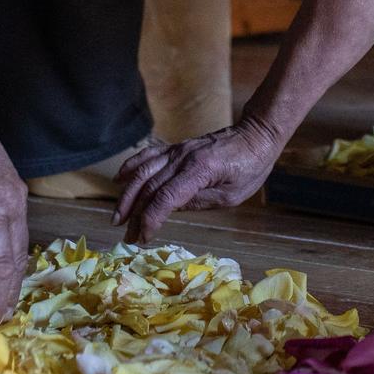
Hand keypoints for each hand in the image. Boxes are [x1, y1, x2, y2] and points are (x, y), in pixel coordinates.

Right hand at [113, 117, 284, 241]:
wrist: (255, 136)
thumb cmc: (250, 168)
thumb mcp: (231, 195)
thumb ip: (200, 201)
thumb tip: (171, 209)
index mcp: (199, 170)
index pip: (165, 197)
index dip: (150, 219)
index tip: (143, 238)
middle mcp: (183, 157)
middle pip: (150, 187)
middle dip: (135, 214)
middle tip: (126, 236)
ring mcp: (178, 150)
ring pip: (143, 171)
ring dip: (127, 195)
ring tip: (118, 216)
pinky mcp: (177, 148)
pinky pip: (148, 156)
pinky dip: (131, 166)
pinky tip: (120, 179)